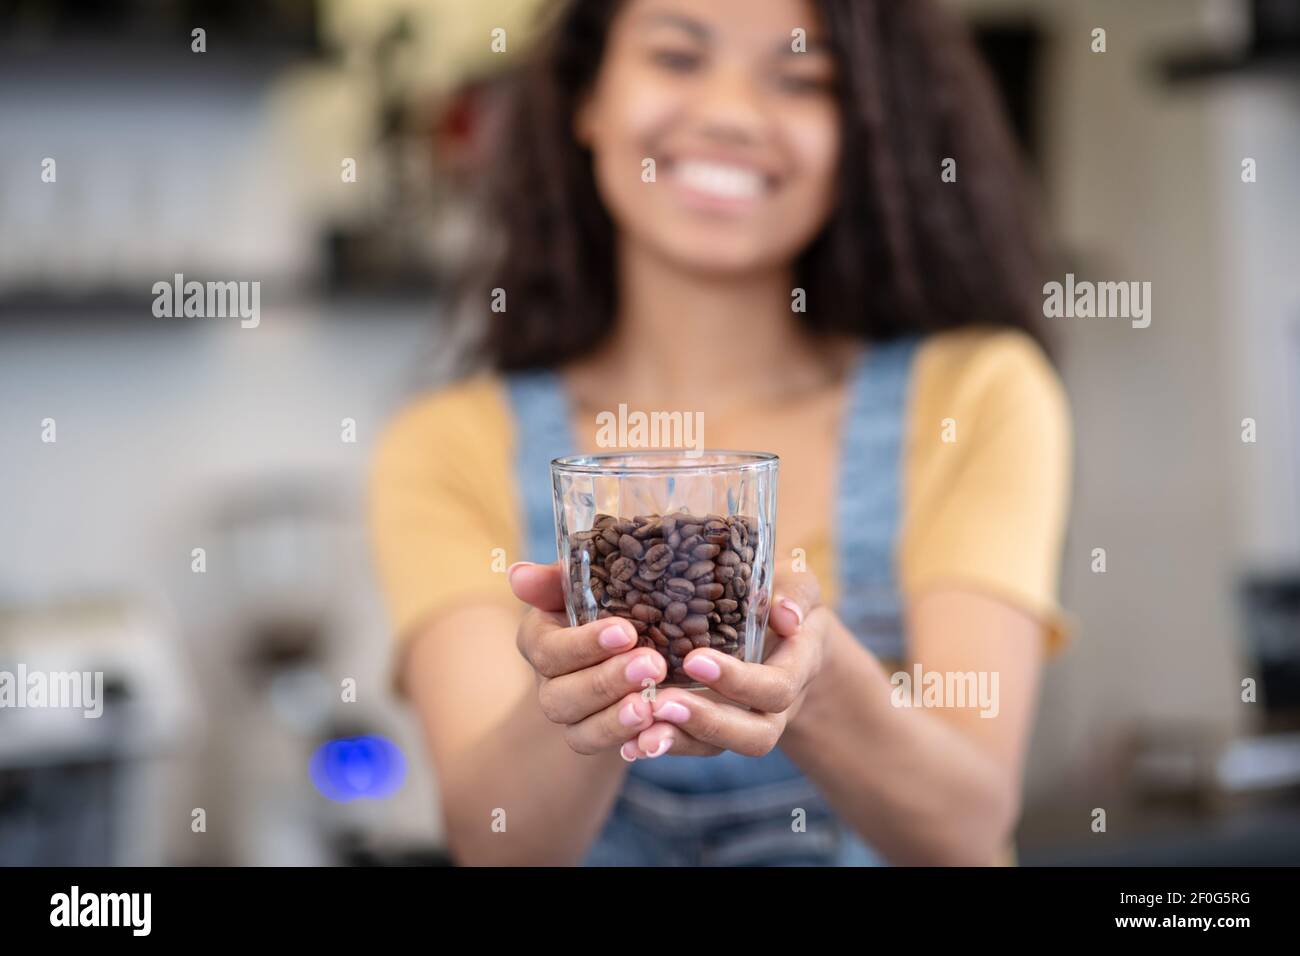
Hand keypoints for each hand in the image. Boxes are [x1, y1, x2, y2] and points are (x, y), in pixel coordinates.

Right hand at [510, 561, 666, 756]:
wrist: (628, 638)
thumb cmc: (604, 600)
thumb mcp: (583, 583)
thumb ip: (554, 580)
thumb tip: (518, 574)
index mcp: (539, 639)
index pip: (549, 649)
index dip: (584, 644)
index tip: (625, 633)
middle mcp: (548, 682)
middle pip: (562, 695)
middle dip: (607, 681)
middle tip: (652, 665)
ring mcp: (570, 715)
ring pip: (580, 730)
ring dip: (616, 718)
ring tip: (650, 705)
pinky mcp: (593, 737)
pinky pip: (602, 748)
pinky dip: (627, 740)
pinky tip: (656, 727)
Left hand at [625, 567, 828, 759]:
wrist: (785, 635)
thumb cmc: (782, 598)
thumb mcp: (795, 585)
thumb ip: (795, 593)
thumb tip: (785, 614)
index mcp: (797, 668)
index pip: (776, 688)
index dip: (739, 681)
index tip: (694, 660)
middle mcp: (775, 706)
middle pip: (754, 735)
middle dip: (707, 722)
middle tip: (661, 703)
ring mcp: (744, 721)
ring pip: (718, 748)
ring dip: (679, 741)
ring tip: (640, 733)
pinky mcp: (713, 726)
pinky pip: (692, 745)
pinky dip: (663, 743)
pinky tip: (629, 743)